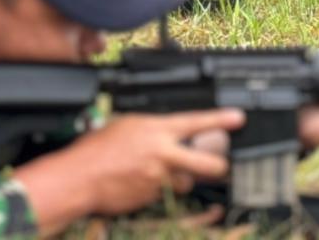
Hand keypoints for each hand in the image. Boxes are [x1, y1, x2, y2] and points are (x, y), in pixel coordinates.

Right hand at [26, 110, 243, 218]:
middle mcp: (163, 154)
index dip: (221, 120)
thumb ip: (152, 128)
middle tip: (220, 164)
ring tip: (159, 172)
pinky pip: (167, 196)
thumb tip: (168, 131)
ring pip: (186, 182)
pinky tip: (143, 183)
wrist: (79, 178)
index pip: (196, 122)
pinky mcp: (153, 199)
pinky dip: (161, 191)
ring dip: (181, 180)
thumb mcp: (127, 125)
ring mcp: (160, 180)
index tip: (239, 118)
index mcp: (156, 130)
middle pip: (207, 163)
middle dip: (218, 165)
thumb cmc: (97, 149)